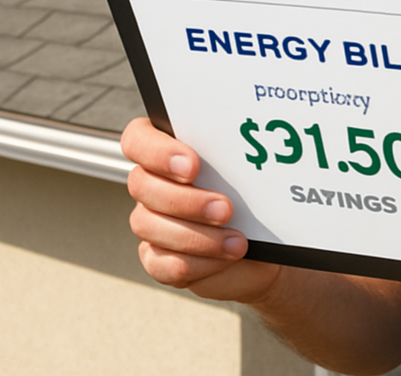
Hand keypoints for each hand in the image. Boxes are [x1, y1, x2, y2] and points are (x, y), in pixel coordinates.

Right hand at [121, 117, 281, 303]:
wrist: (263, 240)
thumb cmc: (250, 194)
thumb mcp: (246, 166)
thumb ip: (234, 149)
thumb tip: (247, 136)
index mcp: (167, 151)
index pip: (137, 139)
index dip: (156, 151)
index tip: (193, 165)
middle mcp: (153, 184)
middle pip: (141, 184)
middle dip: (186, 199)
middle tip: (224, 208)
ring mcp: (151, 221)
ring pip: (148, 225)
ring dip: (196, 235)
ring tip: (235, 239)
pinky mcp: (158, 258)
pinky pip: (162, 263)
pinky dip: (198, 263)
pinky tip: (225, 256)